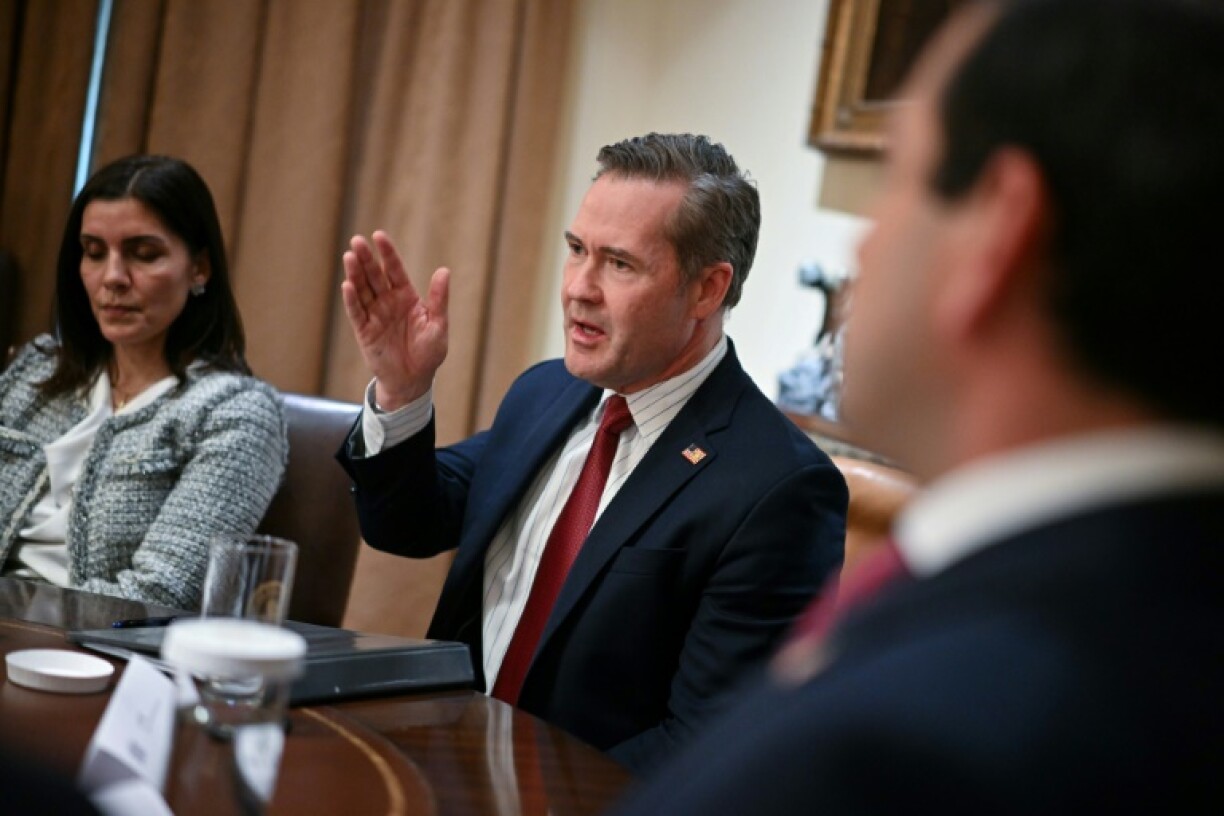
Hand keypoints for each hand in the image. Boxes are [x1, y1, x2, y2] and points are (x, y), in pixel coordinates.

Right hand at [340, 230, 449, 410]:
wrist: (414, 380)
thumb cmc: (429, 353)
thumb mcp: (438, 325)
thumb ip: (438, 299)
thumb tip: (444, 271)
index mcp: (406, 296)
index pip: (395, 270)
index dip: (387, 253)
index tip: (379, 235)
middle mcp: (388, 302)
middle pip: (374, 275)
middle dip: (366, 258)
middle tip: (357, 241)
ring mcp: (374, 315)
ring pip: (362, 289)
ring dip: (355, 274)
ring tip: (349, 256)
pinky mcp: (364, 331)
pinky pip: (356, 312)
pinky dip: (352, 299)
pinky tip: (348, 285)